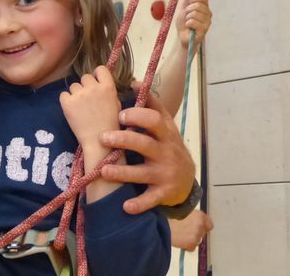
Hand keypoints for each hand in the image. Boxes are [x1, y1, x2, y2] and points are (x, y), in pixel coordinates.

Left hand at [60, 67, 120, 152]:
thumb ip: (108, 92)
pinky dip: (66, 101)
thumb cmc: (110, 126)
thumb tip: (99, 83)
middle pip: (85, 77)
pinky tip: (72, 111)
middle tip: (88, 100)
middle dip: (86, 86)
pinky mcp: (67, 103)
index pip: (100, 69)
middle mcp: (93, 88)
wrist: (99, 144)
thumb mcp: (116, 105)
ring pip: (74, 86)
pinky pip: (63, 95)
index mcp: (108, 88)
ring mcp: (79, 95)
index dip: (97, 75)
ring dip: (76, 94)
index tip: (96, 82)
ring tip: (81, 108)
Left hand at [99, 81, 194, 213]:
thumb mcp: (164, 125)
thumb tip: (133, 81)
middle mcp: (166, 152)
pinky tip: (124, 206)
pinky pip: (150, 199)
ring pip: (143, 173)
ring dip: (123, 172)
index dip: (138, 116)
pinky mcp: (163, 193)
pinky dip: (139, 204)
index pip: (155, 121)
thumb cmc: (168, 146)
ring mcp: (165, 174)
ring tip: (103, 171)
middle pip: (145, 144)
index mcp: (165, 133)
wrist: (187, 180)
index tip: (120, 114)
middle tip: (104, 137)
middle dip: (124, 140)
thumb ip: (151, 105)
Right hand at [169, 209, 213, 250]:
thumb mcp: (181, 211)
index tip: (196, 225)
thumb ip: (191, 215)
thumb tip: (193, 218)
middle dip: (196, 231)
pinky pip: (192, 247)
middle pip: (203, 232)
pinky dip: (187, 246)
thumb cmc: (169, 215)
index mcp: (200, 215)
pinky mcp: (192, 244)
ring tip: (181, 235)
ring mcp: (197, 236)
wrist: (161, 226)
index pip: (209, 223)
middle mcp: (201, 225)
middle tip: (186, 229)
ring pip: (197, 240)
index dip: (203, 225)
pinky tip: (180, 241)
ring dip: (191, 238)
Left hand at [174, 0, 211, 48]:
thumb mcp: (184, 8)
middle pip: (198, 5)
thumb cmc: (184, 23)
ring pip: (195, 13)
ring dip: (187, 18)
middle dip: (188, 10)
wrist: (183, 37)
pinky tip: (189, 28)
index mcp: (204, 7)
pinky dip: (188, 24)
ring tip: (188, 23)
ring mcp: (207, 22)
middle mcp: (208, 14)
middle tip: (187, 16)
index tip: (189, 2)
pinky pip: (193, 22)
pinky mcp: (204, 30)